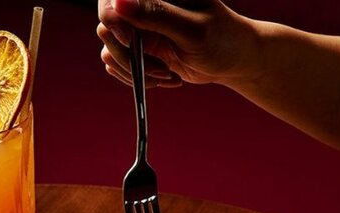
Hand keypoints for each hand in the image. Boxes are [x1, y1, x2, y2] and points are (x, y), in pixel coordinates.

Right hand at [97, 0, 259, 87]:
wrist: (233, 60)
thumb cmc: (222, 38)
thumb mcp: (192, 28)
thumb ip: (156, 14)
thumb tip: (118, 3)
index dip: (113, 18)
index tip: (131, 41)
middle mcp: (143, 3)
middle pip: (106, 24)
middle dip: (127, 53)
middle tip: (158, 69)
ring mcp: (139, 26)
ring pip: (110, 48)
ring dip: (136, 71)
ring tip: (167, 76)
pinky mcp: (139, 48)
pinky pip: (119, 64)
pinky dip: (139, 78)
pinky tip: (166, 78)